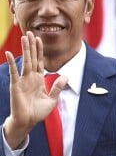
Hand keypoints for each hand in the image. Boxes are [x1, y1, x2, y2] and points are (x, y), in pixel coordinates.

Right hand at [3, 31, 67, 148]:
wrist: (28, 122)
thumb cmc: (38, 112)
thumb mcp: (52, 99)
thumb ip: (57, 87)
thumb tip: (66, 76)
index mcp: (39, 79)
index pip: (40, 61)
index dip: (40, 50)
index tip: (39, 39)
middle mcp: (30, 77)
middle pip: (32, 58)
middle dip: (32, 45)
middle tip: (30, 32)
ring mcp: (23, 80)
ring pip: (25, 61)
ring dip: (25, 49)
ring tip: (24, 37)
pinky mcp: (16, 85)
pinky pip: (13, 72)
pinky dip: (11, 63)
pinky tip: (8, 53)